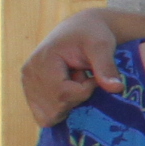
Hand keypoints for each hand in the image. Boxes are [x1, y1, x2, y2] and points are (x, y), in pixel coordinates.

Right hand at [24, 8, 126, 126]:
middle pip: (55, 108)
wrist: (80, 29)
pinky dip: (60, 109)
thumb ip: (107, 67)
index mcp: (42, 61)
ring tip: (73, 82)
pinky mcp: (30, 92)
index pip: (62, 94)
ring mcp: (27, 84)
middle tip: (81, 77)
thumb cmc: (92, 34)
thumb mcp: (102, 46)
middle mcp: (29, 74)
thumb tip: (117, 88)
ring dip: (68, 104)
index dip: (84, 91)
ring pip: (49, 116)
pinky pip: (44, 116)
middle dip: (76, 98)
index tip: (92, 76)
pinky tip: (68, 90)